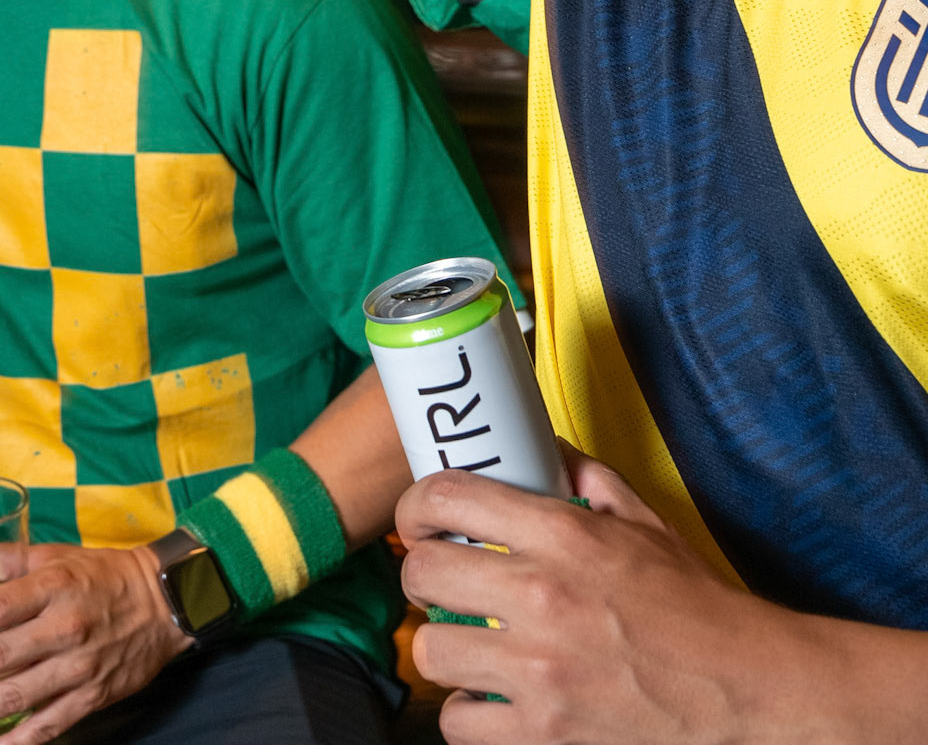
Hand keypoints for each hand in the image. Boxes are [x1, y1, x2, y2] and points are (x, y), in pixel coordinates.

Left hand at [0, 542, 189, 742]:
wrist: (162, 603)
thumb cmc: (100, 575)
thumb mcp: (57, 553)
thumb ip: (8, 559)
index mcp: (55, 585)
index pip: (0, 606)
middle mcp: (65, 627)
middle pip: (1, 655)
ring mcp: (79, 667)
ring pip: (18, 694)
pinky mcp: (92, 697)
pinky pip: (49, 725)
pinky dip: (18, 743)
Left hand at [398, 449, 833, 741]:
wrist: (746, 691)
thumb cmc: (694, 608)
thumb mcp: (641, 522)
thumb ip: (582, 479)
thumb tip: (537, 448)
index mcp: (562, 537)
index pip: (448, 498)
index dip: (417, 505)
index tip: (420, 518)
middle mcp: (541, 599)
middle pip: (422, 574)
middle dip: (424, 573)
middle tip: (442, 581)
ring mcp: (538, 673)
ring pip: (430, 651)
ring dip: (444, 646)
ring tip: (470, 643)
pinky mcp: (542, 735)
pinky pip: (457, 722)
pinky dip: (468, 711)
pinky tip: (492, 696)